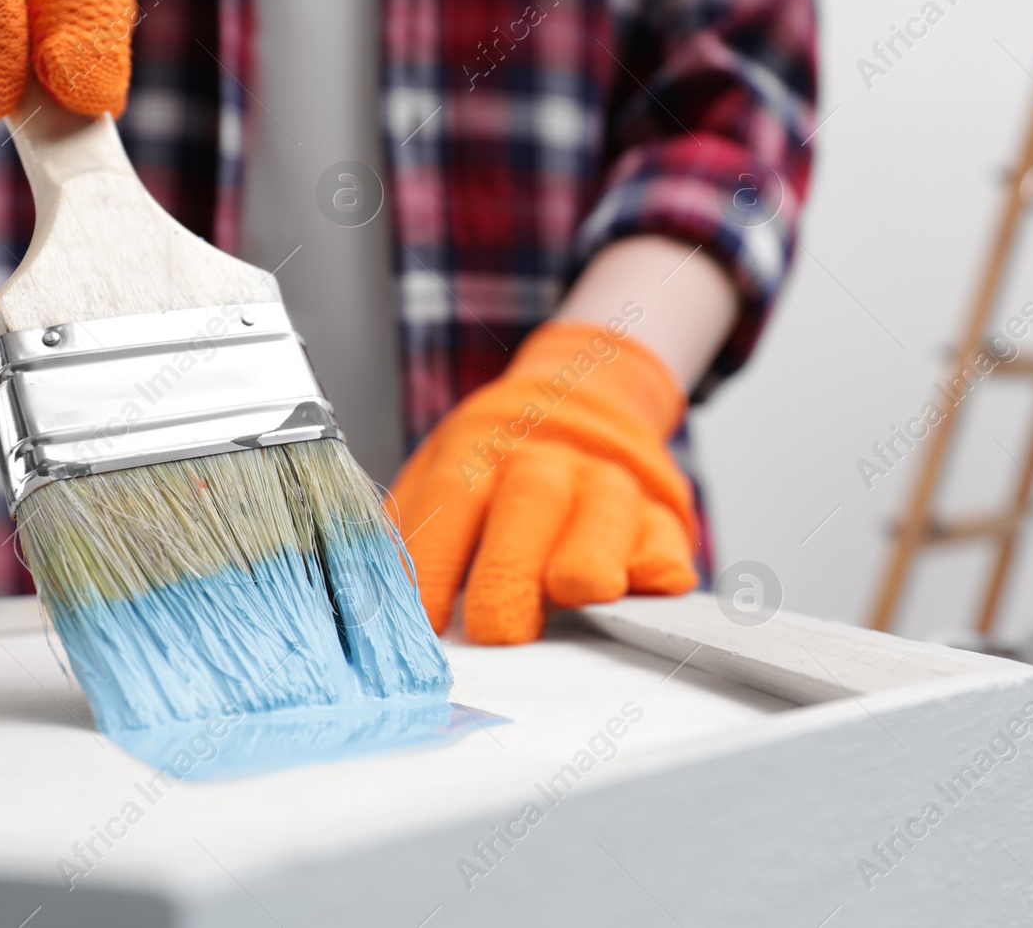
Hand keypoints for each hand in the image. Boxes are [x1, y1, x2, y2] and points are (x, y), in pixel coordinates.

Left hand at [388, 320, 698, 644]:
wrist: (579, 401)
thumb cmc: (494, 463)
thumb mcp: (440, 474)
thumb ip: (410, 532)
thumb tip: (365, 602)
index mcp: (481, 449)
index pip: (451, 501)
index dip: (434, 563)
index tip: (422, 626)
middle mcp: (547, 460)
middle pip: (530, 504)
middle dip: (513, 569)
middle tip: (498, 631)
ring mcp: (608, 482)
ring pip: (605, 512)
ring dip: (591, 554)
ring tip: (578, 593)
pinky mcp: (661, 511)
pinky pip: (666, 537)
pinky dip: (660, 563)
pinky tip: (646, 584)